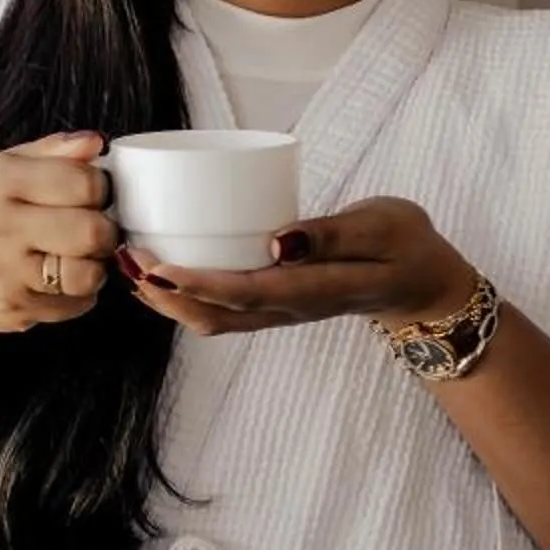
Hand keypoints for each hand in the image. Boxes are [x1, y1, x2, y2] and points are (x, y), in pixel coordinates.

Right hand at [0, 132, 122, 334]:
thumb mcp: (7, 170)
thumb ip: (53, 151)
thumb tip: (96, 143)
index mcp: (1, 178)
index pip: (86, 182)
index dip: (100, 192)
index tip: (90, 198)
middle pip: (93, 230)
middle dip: (104, 234)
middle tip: (90, 233)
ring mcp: (5, 269)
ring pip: (89, 273)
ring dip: (94, 269)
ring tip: (77, 260)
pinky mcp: (14, 306)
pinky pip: (77, 303)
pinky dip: (78, 296)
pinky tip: (57, 283)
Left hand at [121, 197, 476, 338]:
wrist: (422, 284)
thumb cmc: (403, 245)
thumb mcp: (382, 227)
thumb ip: (333, 233)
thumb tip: (278, 241)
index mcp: (317, 290)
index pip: (248, 293)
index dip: (199, 284)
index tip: (157, 267)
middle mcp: (291, 310)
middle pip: (217, 315)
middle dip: (166, 293)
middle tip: (126, 258)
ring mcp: (280, 315)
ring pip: (213, 321)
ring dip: (168, 300)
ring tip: (129, 266)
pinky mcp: (273, 308)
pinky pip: (220, 314)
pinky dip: (183, 298)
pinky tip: (158, 275)